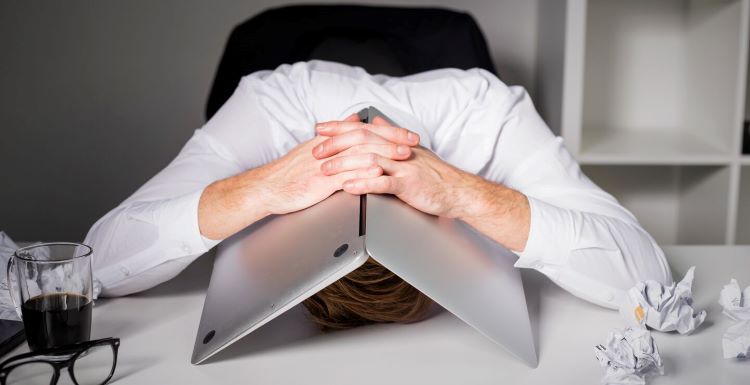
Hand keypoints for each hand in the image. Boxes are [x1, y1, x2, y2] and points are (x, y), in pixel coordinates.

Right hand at [260, 114, 421, 214]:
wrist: (267, 187)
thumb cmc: (290, 172)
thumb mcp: (314, 147)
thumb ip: (337, 133)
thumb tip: (354, 118)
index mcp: (330, 140)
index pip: (364, 129)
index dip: (388, 130)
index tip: (407, 133)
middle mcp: (330, 149)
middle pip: (367, 138)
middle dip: (393, 139)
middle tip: (413, 141)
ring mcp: (327, 165)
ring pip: (360, 154)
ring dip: (385, 154)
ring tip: (404, 155)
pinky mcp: (321, 182)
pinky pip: (346, 176)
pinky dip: (365, 174)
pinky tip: (379, 174)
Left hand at [316, 116, 530, 250]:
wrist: (457, 191)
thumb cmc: (434, 175)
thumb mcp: (411, 150)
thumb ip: (391, 136)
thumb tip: (376, 123)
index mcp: (395, 142)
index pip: (363, 129)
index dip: (339, 128)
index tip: (319, 128)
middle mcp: (398, 150)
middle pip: (362, 140)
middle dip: (335, 144)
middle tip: (315, 150)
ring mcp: (403, 166)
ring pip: (369, 159)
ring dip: (344, 164)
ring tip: (325, 170)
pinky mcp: (408, 184)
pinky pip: (382, 182)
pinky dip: (363, 183)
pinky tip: (348, 187)